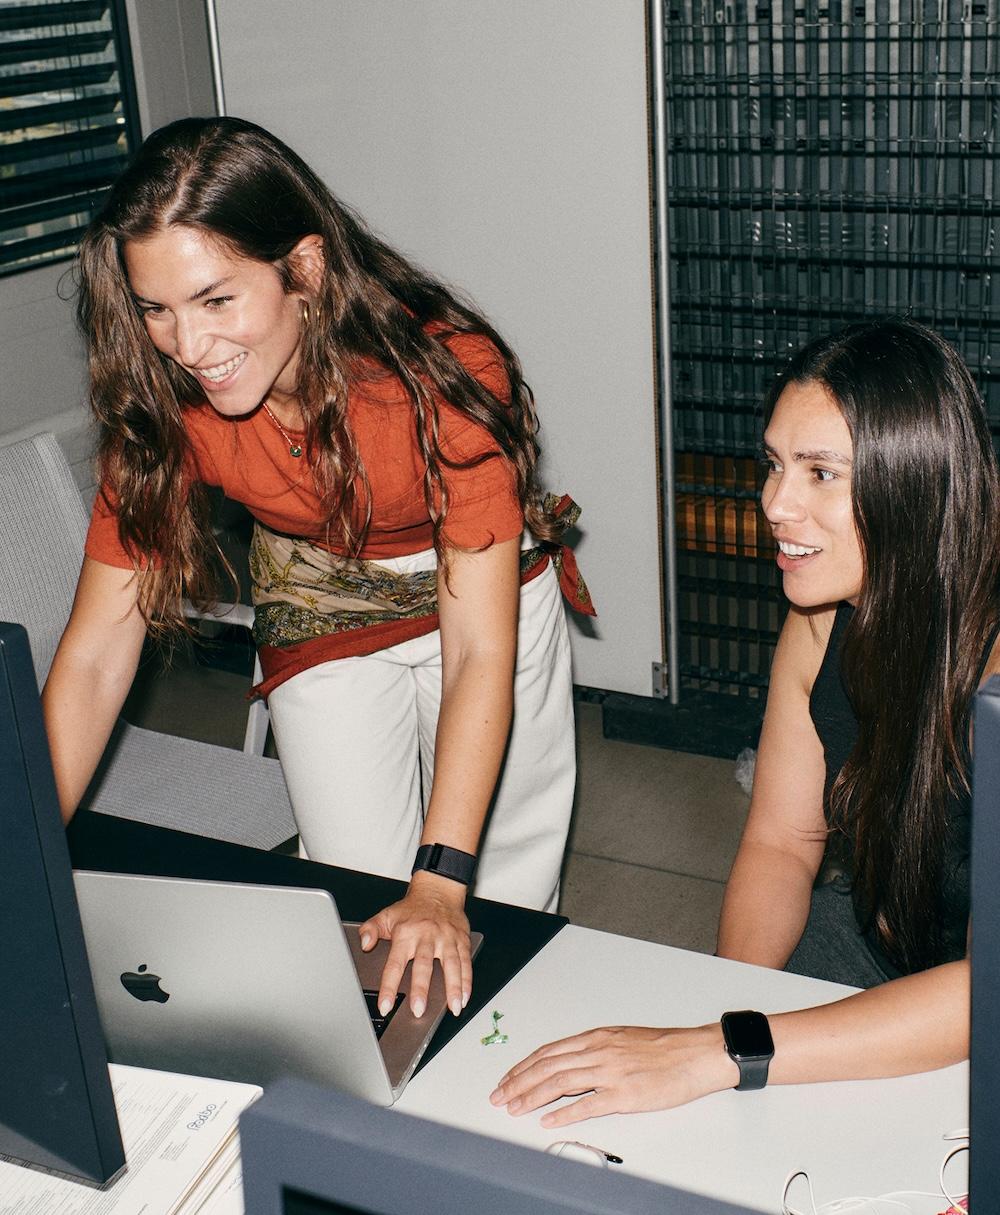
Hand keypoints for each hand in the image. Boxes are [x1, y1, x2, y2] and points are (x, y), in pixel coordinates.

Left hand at [359, 871, 471, 1019]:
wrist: (438, 890)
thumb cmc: (412, 908)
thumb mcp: (386, 915)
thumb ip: (370, 930)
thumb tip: (364, 944)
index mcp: (406, 934)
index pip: (394, 965)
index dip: (389, 987)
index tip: (386, 1005)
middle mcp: (427, 937)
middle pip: (424, 966)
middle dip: (421, 989)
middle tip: (419, 1010)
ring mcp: (446, 938)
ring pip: (451, 965)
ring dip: (453, 987)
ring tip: (453, 1008)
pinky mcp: (461, 940)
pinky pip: (466, 961)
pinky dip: (467, 980)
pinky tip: (465, 996)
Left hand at [489, 1024, 736, 1126]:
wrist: (695, 1053)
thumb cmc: (664, 1048)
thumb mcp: (623, 1039)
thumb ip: (596, 1049)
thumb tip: (570, 1061)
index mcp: (596, 1038)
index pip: (549, 1051)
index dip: (524, 1066)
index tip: (507, 1078)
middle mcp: (598, 1051)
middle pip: (547, 1066)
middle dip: (518, 1081)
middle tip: (499, 1096)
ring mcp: (610, 1072)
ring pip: (560, 1082)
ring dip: (532, 1096)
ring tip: (514, 1107)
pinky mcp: (625, 1094)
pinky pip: (588, 1103)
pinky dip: (564, 1112)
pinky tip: (548, 1120)